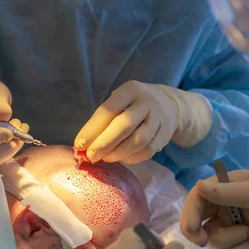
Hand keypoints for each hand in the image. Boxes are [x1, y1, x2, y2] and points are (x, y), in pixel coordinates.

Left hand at [74, 80, 211, 164]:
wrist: (169, 105)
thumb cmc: (133, 105)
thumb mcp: (119, 101)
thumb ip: (103, 119)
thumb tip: (83, 144)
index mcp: (130, 90)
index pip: (108, 110)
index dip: (92, 129)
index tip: (79, 144)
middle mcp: (146, 102)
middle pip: (124, 125)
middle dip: (104, 143)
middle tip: (91, 156)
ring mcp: (159, 118)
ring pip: (138, 140)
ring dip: (118, 153)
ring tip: (105, 158)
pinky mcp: (165, 134)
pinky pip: (148, 150)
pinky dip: (132, 158)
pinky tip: (122, 158)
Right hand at [180, 171, 248, 248]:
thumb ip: (227, 192)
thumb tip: (197, 186)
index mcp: (230, 186)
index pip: (199, 194)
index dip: (190, 210)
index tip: (192, 228)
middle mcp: (228, 205)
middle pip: (198, 217)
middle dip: (197, 230)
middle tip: (202, 241)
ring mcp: (234, 226)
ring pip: (213, 237)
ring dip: (230, 240)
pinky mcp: (242, 245)